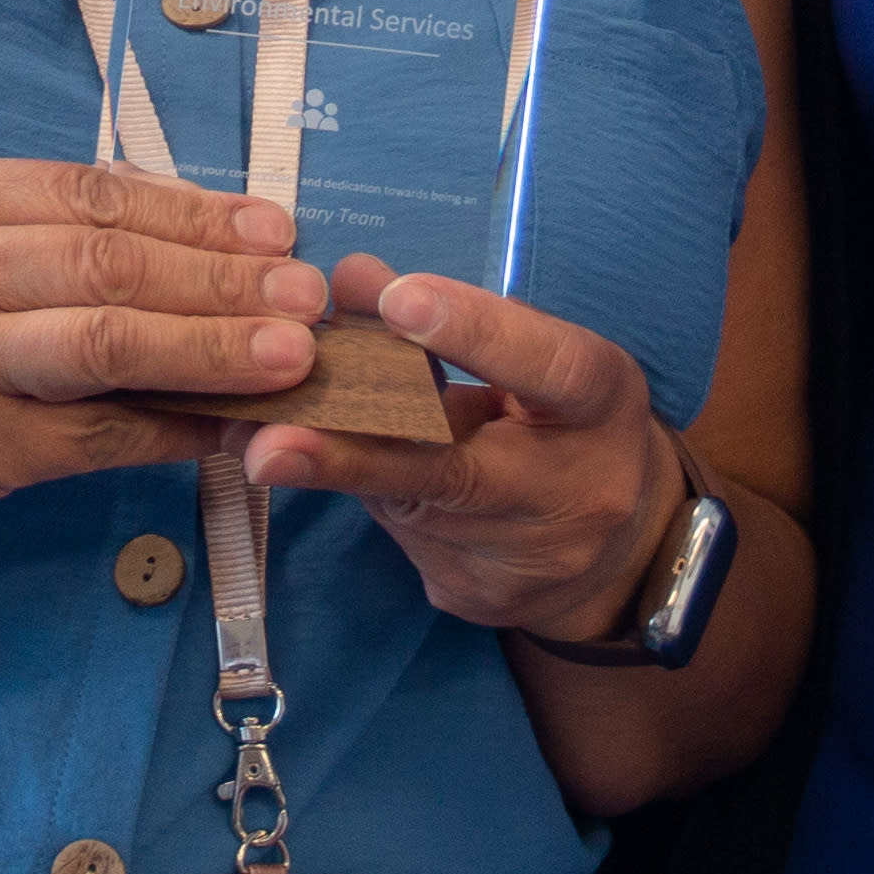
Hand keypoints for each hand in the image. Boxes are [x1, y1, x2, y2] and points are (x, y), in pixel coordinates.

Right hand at [0, 160, 332, 564]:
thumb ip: (46, 242)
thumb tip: (206, 244)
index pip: (91, 194)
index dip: (196, 213)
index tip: (275, 230)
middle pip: (110, 264)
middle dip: (225, 281)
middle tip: (307, 294)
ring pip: (111, 344)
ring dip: (217, 349)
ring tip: (292, 355)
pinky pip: (96, 436)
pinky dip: (173, 429)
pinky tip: (228, 427)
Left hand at [243, 264, 682, 644]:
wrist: (617, 549)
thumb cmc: (568, 423)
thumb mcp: (538, 355)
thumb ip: (454, 321)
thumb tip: (353, 279)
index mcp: (601, 404)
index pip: (546, 366)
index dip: (474, 332)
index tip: (396, 299)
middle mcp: (573, 490)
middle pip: (456, 473)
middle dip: (354, 457)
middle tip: (269, 443)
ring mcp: (524, 558)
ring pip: (404, 503)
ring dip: (329, 462)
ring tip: (257, 433)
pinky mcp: (477, 595)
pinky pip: (398, 536)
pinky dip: (353, 492)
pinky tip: (313, 467)